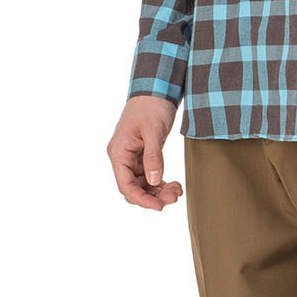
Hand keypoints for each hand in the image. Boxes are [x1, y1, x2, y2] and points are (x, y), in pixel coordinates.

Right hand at [107, 94, 184, 210]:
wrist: (156, 89)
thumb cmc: (151, 106)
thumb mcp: (153, 131)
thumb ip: (153, 157)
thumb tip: (154, 182)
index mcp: (119, 152)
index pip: (125, 185)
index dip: (142, 199)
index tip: (160, 206)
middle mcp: (123, 158)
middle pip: (134, 188)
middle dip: (154, 196)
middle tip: (175, 197)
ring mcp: (133, 158)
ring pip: (143, 185)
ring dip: (159, 191)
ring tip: (178, 190)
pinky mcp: (144, 156)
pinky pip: (150, 177)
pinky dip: (161, 183)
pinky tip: (175, 184)